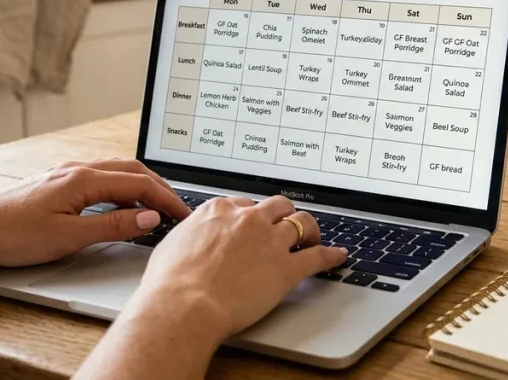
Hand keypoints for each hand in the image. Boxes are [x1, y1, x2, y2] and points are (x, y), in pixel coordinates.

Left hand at [0, 159, 190, 267]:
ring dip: (142, 185)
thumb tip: (149, 218)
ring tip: (157, 205)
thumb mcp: (70, 238)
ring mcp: (66, 173)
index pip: (139, 184)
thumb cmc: (13, 235)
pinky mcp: (58, 182)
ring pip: (116, 171)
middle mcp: (77, 169)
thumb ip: (114, 226)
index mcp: (84, 179)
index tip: (184, 215)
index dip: (166, 199)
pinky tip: (122, 202)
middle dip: (160, 188)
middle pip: (132, 171)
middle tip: (178, 208)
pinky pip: (101, 176)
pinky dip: (122, 186)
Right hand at [135, 195, 347, 337]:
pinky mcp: (286, 267)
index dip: (253, 215)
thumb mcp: (173, 244)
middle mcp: (248, 220)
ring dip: (309, 229)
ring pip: (302, 222)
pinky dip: (330, 256)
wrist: (185, 304)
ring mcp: (270, 241)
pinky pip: (317, 256)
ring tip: (312, 238)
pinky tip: (337, 256)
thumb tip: (191, 237)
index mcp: (220, 211)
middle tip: (286, 226)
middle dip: (284, 215)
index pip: (245, 203)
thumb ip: (190, 234)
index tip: (255, 223)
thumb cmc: (171, 282)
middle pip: (278, 206)